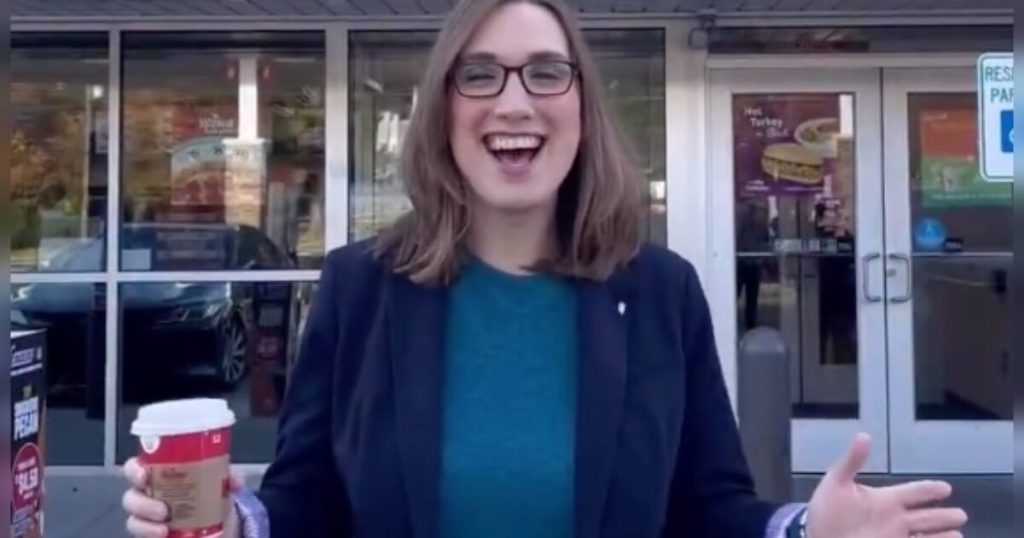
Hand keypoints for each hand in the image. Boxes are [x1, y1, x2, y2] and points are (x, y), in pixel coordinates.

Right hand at [122, 457, 242, 537]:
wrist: (217, 521)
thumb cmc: (208, 493)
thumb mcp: (219, 483)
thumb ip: (226, 478)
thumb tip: (234, 481)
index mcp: (159, 474)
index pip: (135, 467)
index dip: (134, 470)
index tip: (144, 474)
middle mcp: (148, 494)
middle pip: (130, 496)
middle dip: (142, 503)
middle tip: (163, 510)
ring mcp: (147, 517)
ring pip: (133, 520)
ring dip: (146, 524)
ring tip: (164, 529)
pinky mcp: (149, 533)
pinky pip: (141, 535)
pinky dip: (149, 535)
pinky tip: (164, 536)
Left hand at [805, 433, 967, 537]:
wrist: (816, 537)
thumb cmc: (826, 511)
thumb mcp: (836, 483)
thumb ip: (852, 461)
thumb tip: (864, 436)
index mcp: (885, 499)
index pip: (914, 492)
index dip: (929, 489)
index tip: (946, 487)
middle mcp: (894, 519)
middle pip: (926, 516)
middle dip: (943, 516)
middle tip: (962, 515)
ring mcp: (894, 536)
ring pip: (925, 536)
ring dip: (941, 536)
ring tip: (959, 535)